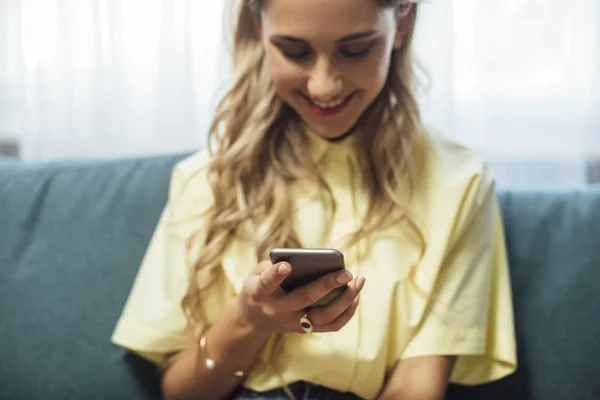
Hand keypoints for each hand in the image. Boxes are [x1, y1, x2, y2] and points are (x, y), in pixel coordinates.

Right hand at [235, 260, 365, 333]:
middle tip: (347, 272)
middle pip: (304, 299)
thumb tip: (308, 261)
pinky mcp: (306, 330)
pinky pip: (332, 325)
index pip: (267, 284)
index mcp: (259, 293)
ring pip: (324, 316)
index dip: (276, 275)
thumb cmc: (260, 287)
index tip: (287, 265)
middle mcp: (277, 311)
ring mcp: (293, 324)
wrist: (254, 320)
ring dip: (345, 299)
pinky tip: (356, 296)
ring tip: (359, 281)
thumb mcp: (257, 273)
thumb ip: (275, 265)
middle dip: (326, 285)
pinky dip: (347, 311)